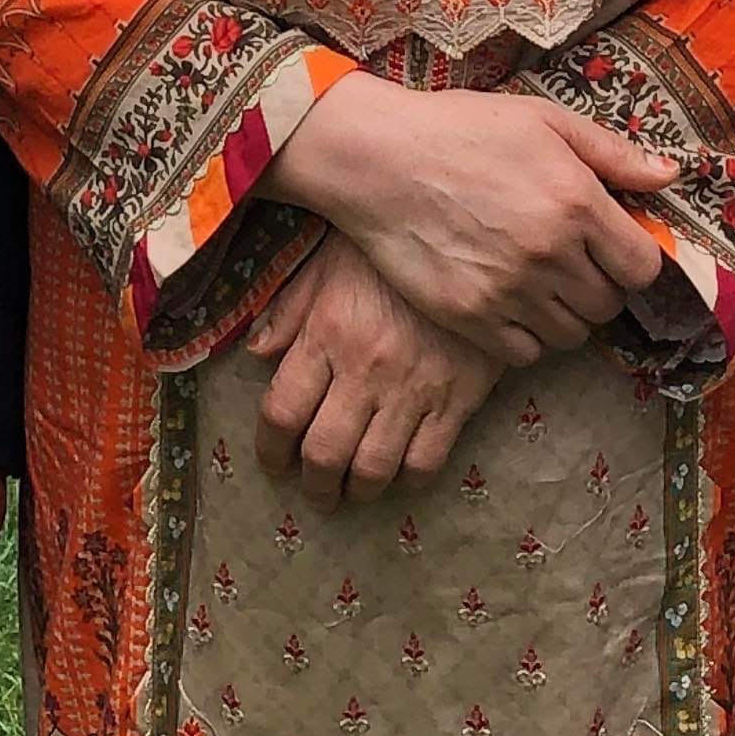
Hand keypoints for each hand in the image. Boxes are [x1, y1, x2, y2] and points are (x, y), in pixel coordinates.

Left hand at [248, 236, 503, 507]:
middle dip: (314, 484)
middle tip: (315, 491)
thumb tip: (257, 354)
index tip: (275, 463)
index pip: (282, 412)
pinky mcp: (458, 399)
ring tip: (353, 492)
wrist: (477, 243)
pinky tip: (400, 473)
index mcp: (327, 334)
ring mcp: (414, 388)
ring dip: (357, 492)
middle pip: (325, 453)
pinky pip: (426, 461)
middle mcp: (365, 369)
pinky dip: (408, 480)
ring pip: (374, 468)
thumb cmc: (390, 253)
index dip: (270, 450)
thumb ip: (289, 310)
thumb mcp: (329, 262)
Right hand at [262, 74, 675, 362]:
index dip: (633, 260)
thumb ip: (612, 153)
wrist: (377, 158)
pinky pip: (525, 352)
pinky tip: (512, 302)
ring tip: (541, 282)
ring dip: (566, 313)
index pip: (643, 268)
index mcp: (575, 202)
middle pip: (608, 305)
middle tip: (572, 262)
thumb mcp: (543, 120)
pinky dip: (527, 335)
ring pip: (571, 334)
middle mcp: (548, 253)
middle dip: (599, 285)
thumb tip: (670, 176)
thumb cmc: (461, 129)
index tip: (612, 248)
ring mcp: (508, 290)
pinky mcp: (469, 317)